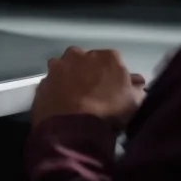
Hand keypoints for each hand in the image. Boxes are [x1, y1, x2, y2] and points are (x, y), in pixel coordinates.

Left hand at [30, 46, 146, 126]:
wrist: (72, 126)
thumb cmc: (108, 111)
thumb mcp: (133, 103)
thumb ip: (136, 90)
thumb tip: (138, 85)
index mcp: (106, 57)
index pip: (114, 61)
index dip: (115, 76)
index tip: (115, 90)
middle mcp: (80, 54)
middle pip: (88, 61)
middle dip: (91, 73)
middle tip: (94, 93)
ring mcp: (58, 66)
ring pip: (66, 68)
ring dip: (70, 78)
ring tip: (75, 98)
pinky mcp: (42, 81)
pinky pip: (52, 83)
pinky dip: (56, 90)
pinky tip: (61, 104)